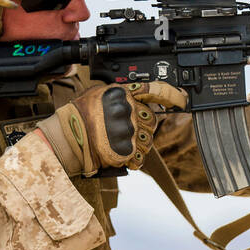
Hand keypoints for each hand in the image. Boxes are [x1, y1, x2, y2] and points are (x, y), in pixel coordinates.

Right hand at [38, 81, 187, 174]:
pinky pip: (140, 156)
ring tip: (119, 143)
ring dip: (138, 144)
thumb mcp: (98, 94)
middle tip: (126, 131)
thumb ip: (120, 95)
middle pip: (152, 120)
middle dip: (143, 128)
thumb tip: (137, 97)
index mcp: (122, 94)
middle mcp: (127, 110)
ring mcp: (128, 130)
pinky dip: (133, 159)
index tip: (183, 99)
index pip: (154, 90)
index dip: (172, 95)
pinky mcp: (126, 149)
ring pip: (148, 140)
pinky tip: (120, 155)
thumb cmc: (79, 116)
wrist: (67, 138)